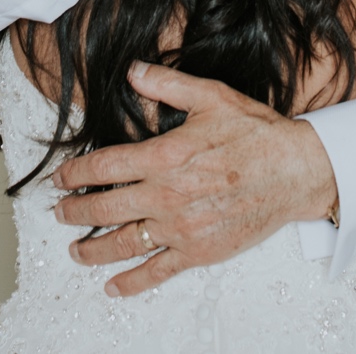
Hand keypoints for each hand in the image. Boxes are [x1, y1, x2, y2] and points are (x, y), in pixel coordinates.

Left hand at [51, 63, 336, 296]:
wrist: (296, 171)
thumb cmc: (255, 133)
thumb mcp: (211, 96)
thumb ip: (167, 84)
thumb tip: (134, 70)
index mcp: (165, 156)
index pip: (104, 167)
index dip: (75, 174)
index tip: (60, 178)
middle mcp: (167, 195)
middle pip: (104, 209)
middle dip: (74, 211)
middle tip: (59, 213)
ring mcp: (181, 228)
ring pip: (123, 244)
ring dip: (92, 250)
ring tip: (76, 250)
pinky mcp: (199, 251)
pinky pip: (157, 271)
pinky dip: (132, 281)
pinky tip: (113, 285)